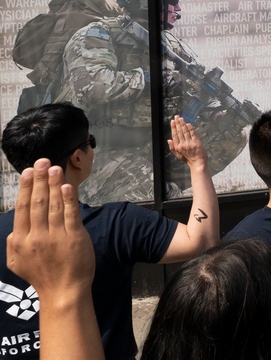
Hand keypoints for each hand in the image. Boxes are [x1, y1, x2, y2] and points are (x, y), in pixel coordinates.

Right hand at [7, 159, 94, 301]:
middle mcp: (36, 237)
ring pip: (53, 205)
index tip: (28, 171)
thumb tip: (14, 227)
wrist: (63, 292)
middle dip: (39, 179)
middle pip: (37, 202)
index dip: (25, 188)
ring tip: (54, 168)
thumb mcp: (17, 262)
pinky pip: (70, 215)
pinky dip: (68, 199)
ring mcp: (56, 237)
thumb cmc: (41, 276)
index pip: (22, 208)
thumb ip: (13, 243)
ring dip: (53, 184)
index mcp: (21, 241)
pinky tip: (66, 186)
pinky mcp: (74, 238)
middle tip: (42, 161)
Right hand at [169, 116, 206, 168]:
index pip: (174, 135)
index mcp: (177, 147)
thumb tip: (168, 140)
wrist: (198, 163)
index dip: (173, 127)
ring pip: (185, 131)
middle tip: (176, 116)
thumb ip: (172, 148)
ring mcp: (190, 143)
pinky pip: (192, 133)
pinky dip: (190, 128)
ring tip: (181, 118)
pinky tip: (188, 123)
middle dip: (177, 123)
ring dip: (183, 124)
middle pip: (179, 131)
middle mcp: (183, 144)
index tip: (172, 121)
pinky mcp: (196, 142)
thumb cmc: (188, 159)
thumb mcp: (178, 155)